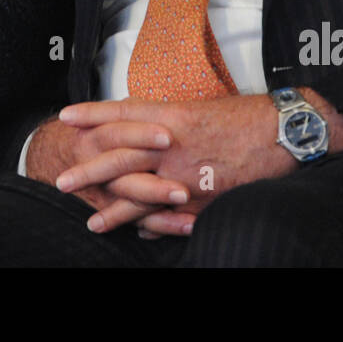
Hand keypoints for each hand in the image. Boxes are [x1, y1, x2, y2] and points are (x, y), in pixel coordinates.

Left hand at [54, 96, 288, 236]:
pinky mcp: (202, 197)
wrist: (280, 131)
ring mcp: (185, 173)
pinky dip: (150, 226)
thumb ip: (167, 118)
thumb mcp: (199, 108)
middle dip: (89, 169)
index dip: (92, 114)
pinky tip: (136, 234)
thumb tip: (140, 123)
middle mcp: (172, 144)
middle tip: (62, 180)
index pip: (122, 112)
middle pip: (121, 157)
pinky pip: (169, 216)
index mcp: (171, 115)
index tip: (65, 116)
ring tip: (91, 222)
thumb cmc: (243, 116)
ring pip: (140, 194)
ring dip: (113, 210)